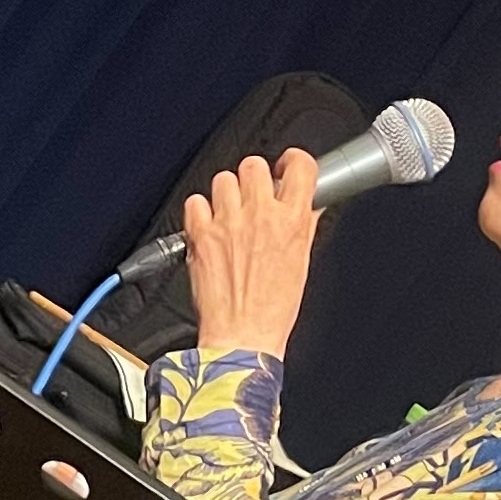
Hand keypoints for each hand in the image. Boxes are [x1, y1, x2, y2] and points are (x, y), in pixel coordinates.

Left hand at [181, 151, 320, 359]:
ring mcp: (227, 223)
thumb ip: (303, 226)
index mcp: (292, 222)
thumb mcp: (302, 264)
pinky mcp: (200, 234)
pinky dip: (200, 210)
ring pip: (223, 179)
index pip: (300, 166)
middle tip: (254, 196)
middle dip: (255, 177)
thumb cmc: (272, 310)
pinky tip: (209, 226)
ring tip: (230, 214)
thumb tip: (306, 205)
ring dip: (226, 193)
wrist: (242, 337)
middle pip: (254, 165)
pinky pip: (195, 201)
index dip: (293, 162)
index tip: (286, 168)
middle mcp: (260, 216)